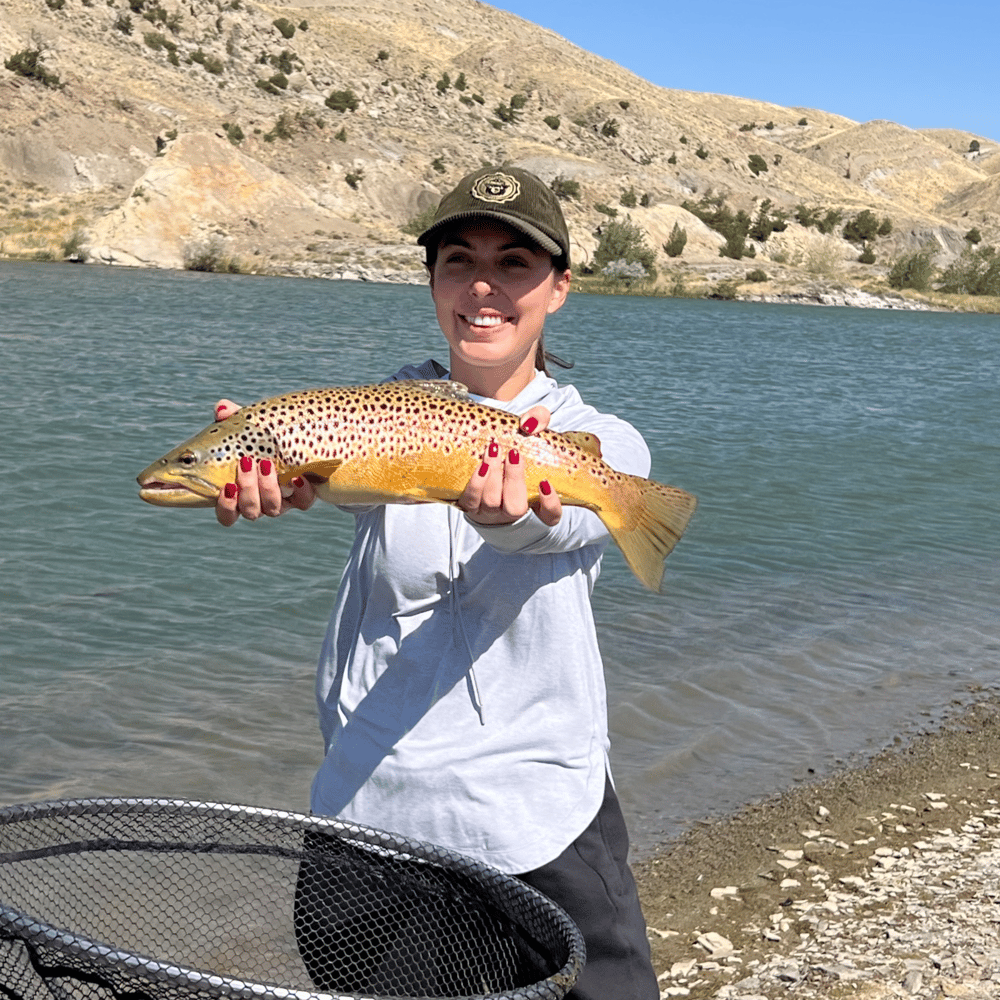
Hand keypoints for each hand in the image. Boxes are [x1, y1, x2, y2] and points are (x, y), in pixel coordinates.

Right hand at [211, 399, 315, 525]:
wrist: (306, 438)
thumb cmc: (266, 436)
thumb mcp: (249, 426)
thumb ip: (233, 418)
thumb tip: (222, 408)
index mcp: (242, 491)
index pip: (228, 514)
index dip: (225, 507)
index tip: (228, 486)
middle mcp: (262, 501)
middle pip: (250, 511)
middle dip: (248, 489)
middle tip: (247, 462)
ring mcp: (284, 499)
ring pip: (273, 509)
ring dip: (268, 488)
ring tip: (267, 464)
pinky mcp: (305, 495)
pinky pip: (302, 502)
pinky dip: (299, 491)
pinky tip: (297, 476)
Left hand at [459, 408, 561, 526]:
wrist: (487, 453)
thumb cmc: (514, 447)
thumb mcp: (529, 430)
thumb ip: (538, 420)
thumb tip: (530, 423)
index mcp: (535, 501)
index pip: (550, 515)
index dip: (550, 505)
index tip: (544, 482)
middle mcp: (512, 511)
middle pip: (515, 508)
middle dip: (514, 480)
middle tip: (514, 454)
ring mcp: (490, 510)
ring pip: (491, 503)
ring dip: (493, 476)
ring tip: (493, 451)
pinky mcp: (470, 505)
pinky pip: (470, 502)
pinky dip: (476, 484)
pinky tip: (481, 466)